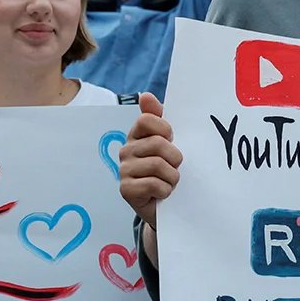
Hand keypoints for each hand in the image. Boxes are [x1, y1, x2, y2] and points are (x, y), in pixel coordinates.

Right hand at [119, 92, 182, 229]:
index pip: (147, 120)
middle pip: (158, 143)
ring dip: (172, 177)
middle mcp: (126, 150)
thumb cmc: (168, 169)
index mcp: (136, 135)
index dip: (165, 129)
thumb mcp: (169, 142)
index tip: (172, 139)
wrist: (166, 205)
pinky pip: (154, 184)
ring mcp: (123, 170)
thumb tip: (146, 95)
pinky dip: (165, 190)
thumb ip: (159, 117)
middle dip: (175, 158)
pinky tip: (163, 193)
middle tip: (174, 167)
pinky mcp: (126, 190)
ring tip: (170, 181)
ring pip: (158, 165)